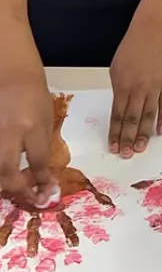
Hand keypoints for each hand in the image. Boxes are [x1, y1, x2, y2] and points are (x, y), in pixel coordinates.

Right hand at [0, 60, 56, 207]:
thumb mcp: (46, 119)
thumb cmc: (34, 96)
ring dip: (3, 183)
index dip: (41, 182)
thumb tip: (42, 176)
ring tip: (13, 189)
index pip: (37, 162)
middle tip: (26, 198)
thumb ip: (42, 147)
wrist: (12, 74)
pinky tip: (5, 175)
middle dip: (16, 190)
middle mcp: (9, 132)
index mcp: (32, 127)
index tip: (45, 193)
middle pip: (7, 170)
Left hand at [108, 23, 161, 158]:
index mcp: (122, 86)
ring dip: (144, 134)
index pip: (118, 115)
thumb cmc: (131, 48)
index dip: (115, 133)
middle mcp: (138, 89)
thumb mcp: (116, 69)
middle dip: (128, 139)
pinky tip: (159, 131)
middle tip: (126, 154)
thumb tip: (121, 107)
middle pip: (133, 119)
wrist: (153, 32)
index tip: (113, 147)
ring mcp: (155, 87)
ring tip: (141, 149)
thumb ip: (119, 90)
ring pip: (149, 115)